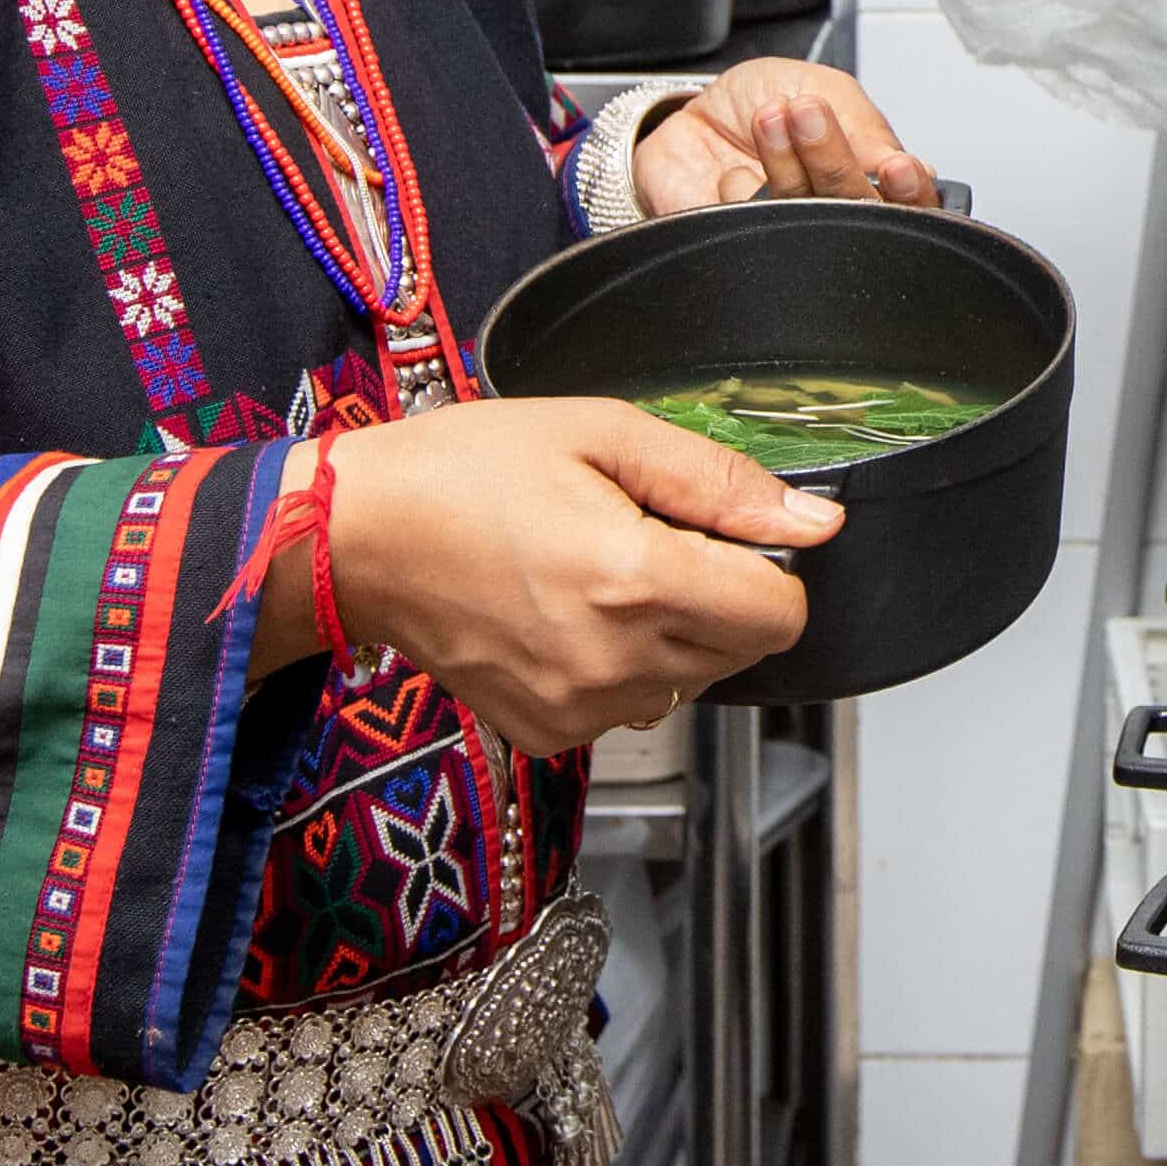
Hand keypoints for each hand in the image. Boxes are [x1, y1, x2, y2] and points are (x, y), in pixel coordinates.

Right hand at [321, 396, 820, 753]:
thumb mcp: (600, 433)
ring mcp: (579, 707)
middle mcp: (613, 660)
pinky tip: (566, 614)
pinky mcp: (547, 732)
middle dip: (718, 593)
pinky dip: (620, 665)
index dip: (768, 567)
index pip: (779, 615)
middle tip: (643, 537)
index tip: (724, 536)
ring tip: (595, 573)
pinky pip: (631, 706)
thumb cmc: (460, 472)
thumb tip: (811, 523)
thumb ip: (718, 482)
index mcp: (634, 578)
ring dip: (672, 633)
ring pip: (691, 682)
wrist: (355, 537)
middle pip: (742, 650)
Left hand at [637, 55, 936, 213]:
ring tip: (767, 119)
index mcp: (869, 181)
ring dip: (781, 162)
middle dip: (832, 161)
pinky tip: (730, 172)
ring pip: (803, 223)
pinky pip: (749, 235)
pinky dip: (735, 190)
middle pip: (860, 220)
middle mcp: (834, 218)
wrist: (690, 113)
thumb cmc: (761, 101)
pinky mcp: (740, 251)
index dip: (910, 194)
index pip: (912, 206)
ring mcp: (789, 240)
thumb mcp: (824, 87)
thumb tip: (918, 170)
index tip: (896, 169)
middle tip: (807, 114)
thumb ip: (866, 127)